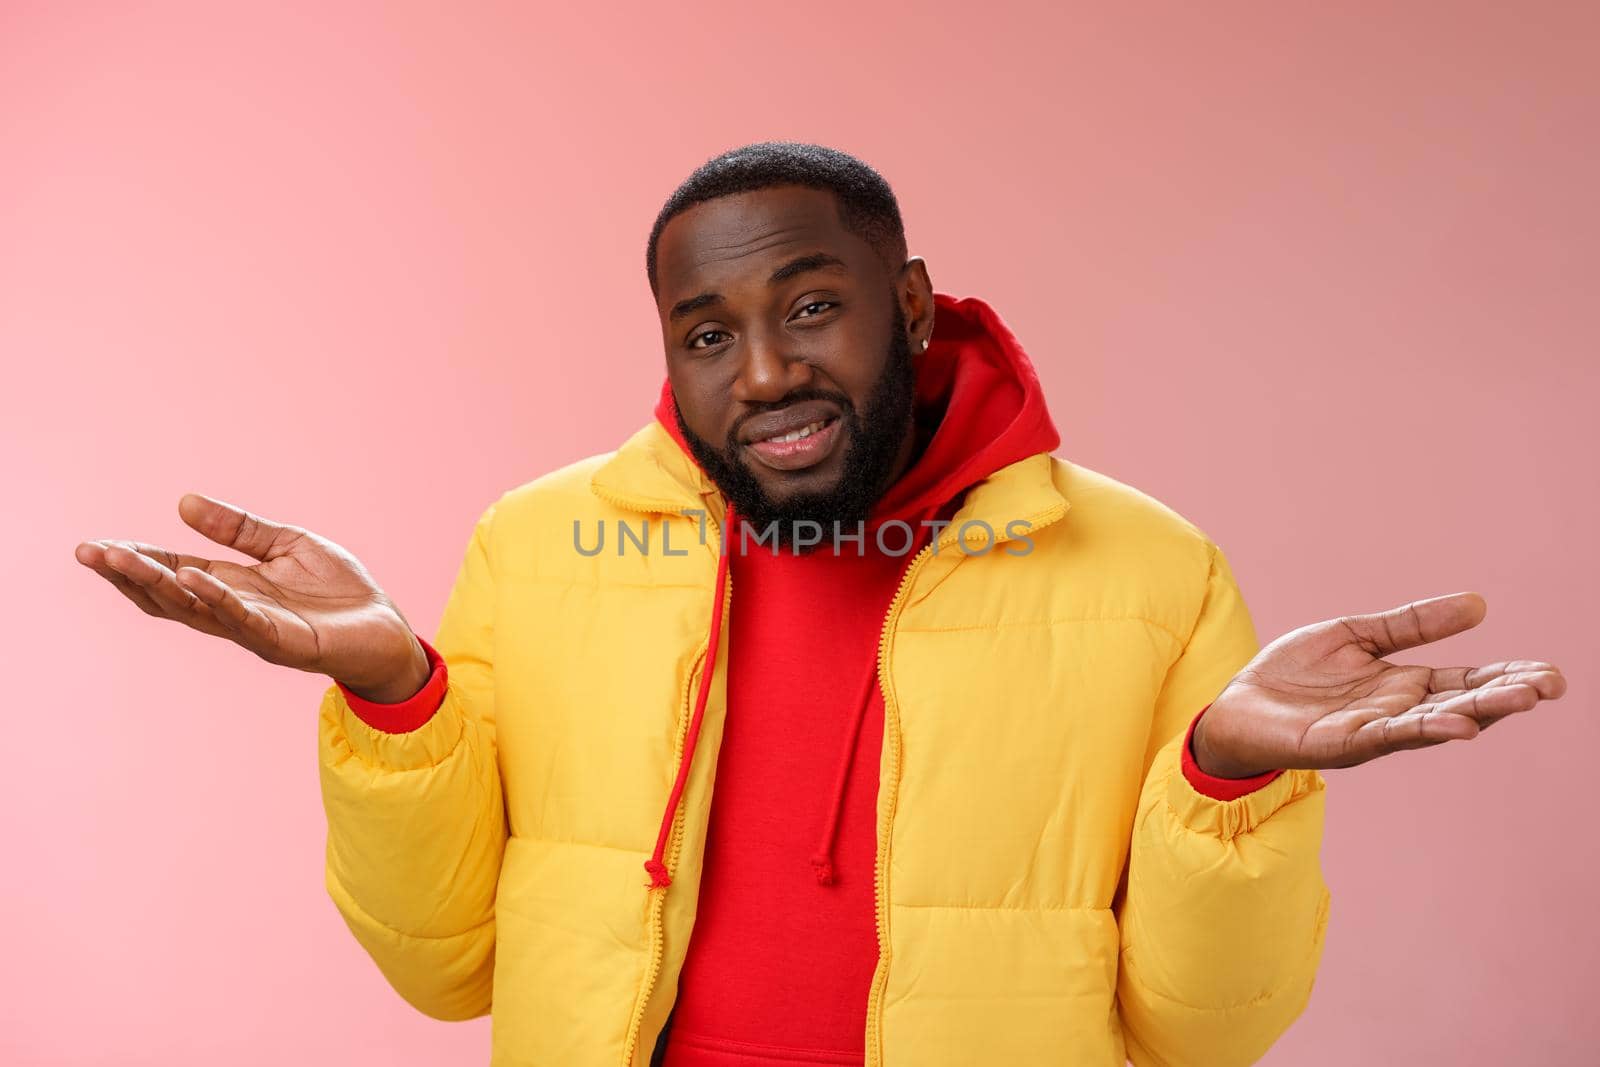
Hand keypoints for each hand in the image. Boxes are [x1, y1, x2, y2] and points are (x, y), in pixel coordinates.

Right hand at [75, 493, 429, 701]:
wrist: (386, 630)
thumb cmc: (339, 592)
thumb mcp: (287, 544)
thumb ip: (241, 528)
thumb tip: (184, 502)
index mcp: (233, 586)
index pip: (172, 571)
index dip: (135, 560)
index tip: (95, 545)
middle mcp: (235, 611)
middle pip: (170, 595)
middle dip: (129, 574)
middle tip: (91, 552)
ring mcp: (257, 630)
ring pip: (196, 610)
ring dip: (159, 585)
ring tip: (123, 560)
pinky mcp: (287, 643)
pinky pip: (245, 621)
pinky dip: (218, 600)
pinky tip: (193, 578)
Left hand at [1192, 592, 1565, 777]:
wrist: (1237, 705)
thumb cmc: (1294, 675)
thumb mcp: (1356, 634)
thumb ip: (1410, 623)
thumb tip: (1479, 604)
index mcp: (1403, 685)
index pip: (1467, 680)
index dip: (1506, 676)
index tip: (1548, 673)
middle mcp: (1396, 711)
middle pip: (1462, 703)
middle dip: (1506, 695)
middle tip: (1550, 686)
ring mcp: (1372, 730)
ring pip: (1433, 722)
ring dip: (1477, 712)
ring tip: (1518, 700)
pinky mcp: (1341, 743)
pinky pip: (1388, 736)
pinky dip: (1423, 730)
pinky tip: (1455, 724)